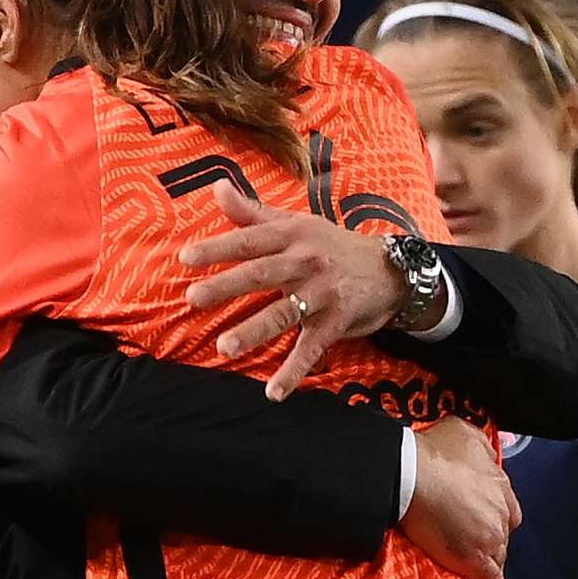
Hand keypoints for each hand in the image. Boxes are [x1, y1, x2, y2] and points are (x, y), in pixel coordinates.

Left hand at [179, 180, 408, 399]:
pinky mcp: (335, 323)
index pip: (249, 240)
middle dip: (227, 286)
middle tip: (193, 298)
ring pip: (283, 313)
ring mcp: (322, 294)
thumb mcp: (295, 223)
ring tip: (224, 347)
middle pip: (261, 274)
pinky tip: (273, 392)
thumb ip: (252, 212)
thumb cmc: (330, 245)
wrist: (391, 270)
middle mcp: (306, 262)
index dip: (217, 248)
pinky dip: (293, 372)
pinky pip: (311, 349)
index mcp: (291, 236)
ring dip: (254, 331)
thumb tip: (216, 186)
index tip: (185, 257)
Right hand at [401, 417, 518, 578]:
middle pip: (501, 532)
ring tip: (474, 566)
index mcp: (499, 485)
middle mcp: (501, 512)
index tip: (478, 514)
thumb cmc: (432, 451)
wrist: (410, 474)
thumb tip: (481, 447)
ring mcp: (489, 537)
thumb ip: (477, 443)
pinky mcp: (472, 559)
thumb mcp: (461, 431)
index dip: (491, 511)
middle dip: (488, 534)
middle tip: (467, 536)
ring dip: (488, 559)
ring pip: (496, 555)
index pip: (506, 505)